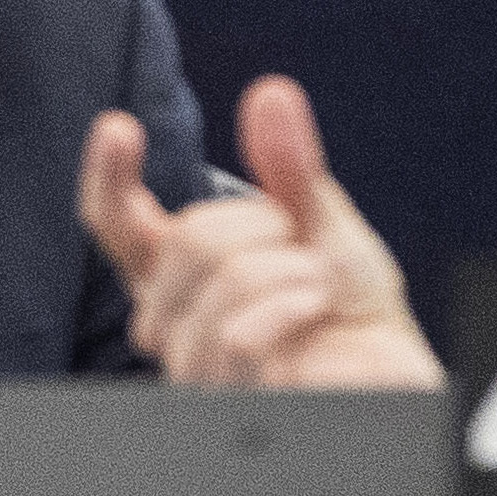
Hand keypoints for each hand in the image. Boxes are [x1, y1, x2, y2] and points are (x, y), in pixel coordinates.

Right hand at [77, 75, 442, 389]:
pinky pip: (239, 338)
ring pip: (220, 284)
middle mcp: (177, 322)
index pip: (119, 225)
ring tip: (316, 284)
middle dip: (260, 222)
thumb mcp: (320, 223)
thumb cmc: (346, 304)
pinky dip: (290, 304)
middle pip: (184, 242)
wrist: (390, 371)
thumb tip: (271, 93)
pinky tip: (316, 306)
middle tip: (300, 243)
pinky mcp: (235, 403)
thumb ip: (288, 166)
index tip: (119, 128)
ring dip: (287, 267)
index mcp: (182, 273)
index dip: (107, 178)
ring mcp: (201, 367)